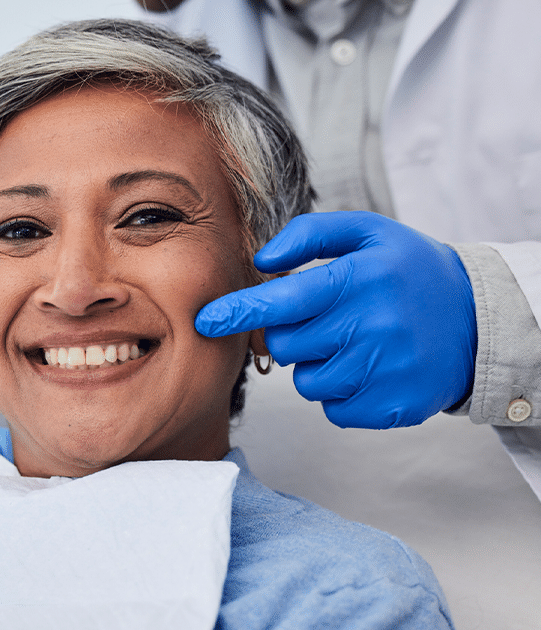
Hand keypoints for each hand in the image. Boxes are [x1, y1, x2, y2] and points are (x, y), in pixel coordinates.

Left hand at [195, 211, 476, 428]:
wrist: (477, 320)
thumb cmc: (406, 271)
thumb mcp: (366, 233)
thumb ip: (309, 235)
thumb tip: (262, 261)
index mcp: (360, 279)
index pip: (282, 300)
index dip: (238, 311)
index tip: (205, 320)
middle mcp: (372, 326)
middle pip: (286, 345)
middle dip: (292, 334)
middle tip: (326, 318)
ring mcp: (384, 371)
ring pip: (307, 381)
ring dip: (317, 364)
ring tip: (353, 342)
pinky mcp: (391, 407)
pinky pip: (333, 409)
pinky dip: (341, 392)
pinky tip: (368, 368)